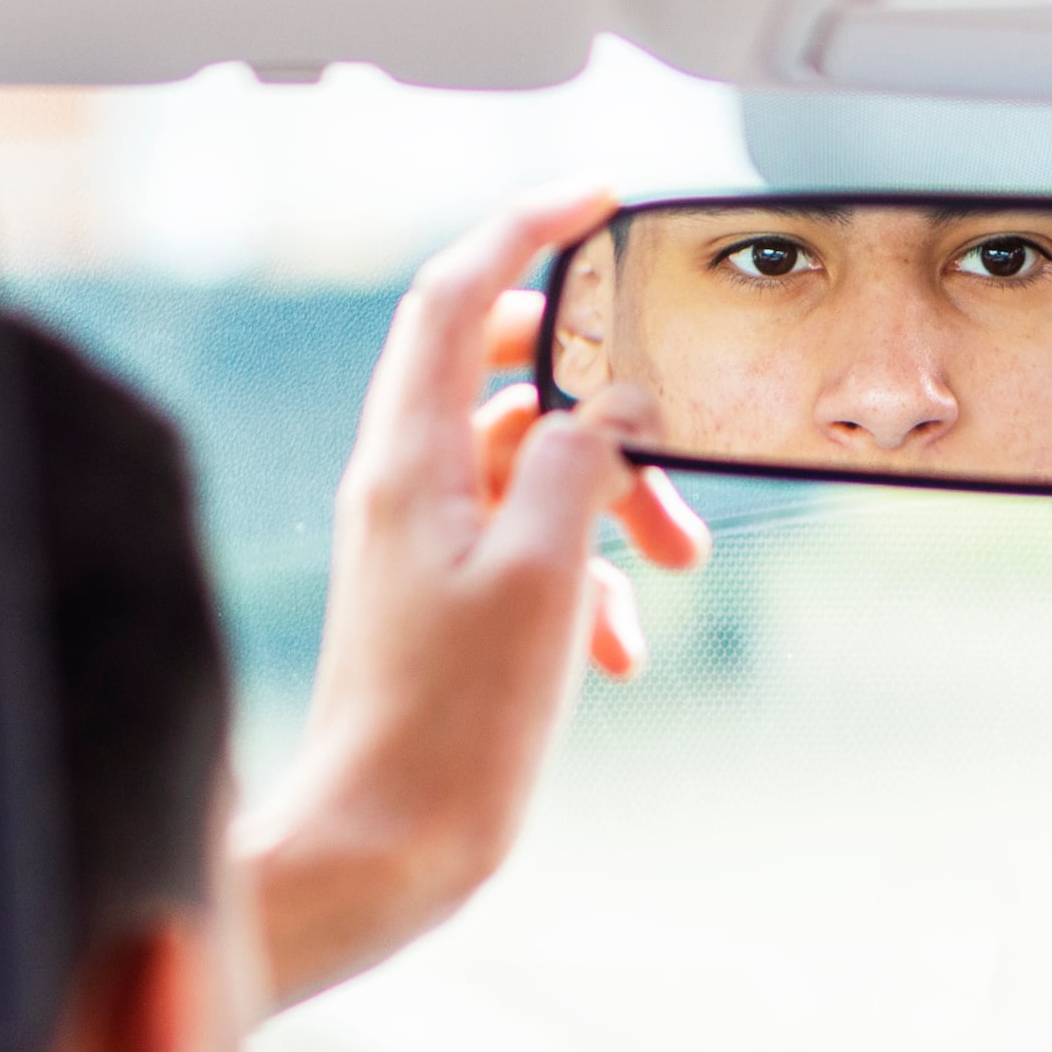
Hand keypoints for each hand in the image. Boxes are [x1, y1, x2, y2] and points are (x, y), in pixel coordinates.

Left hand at [238, 189, 708, 1009]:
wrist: (377, 850)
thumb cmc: (446, 728)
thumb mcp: (540, 574)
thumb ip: (575, 462)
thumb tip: (601, 407)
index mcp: (406, 460)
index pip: (454, 295)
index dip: (524, 231)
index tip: (596, 201)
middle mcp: (399, 488)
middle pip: (500, 379)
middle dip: (596, 396)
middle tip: (662, 424)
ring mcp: (416, 548)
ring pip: (526, 471)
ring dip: (610, 502)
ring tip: (674, 564)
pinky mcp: (438, 608)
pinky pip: (524, 549)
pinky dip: (583, 576)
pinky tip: (617, 646)